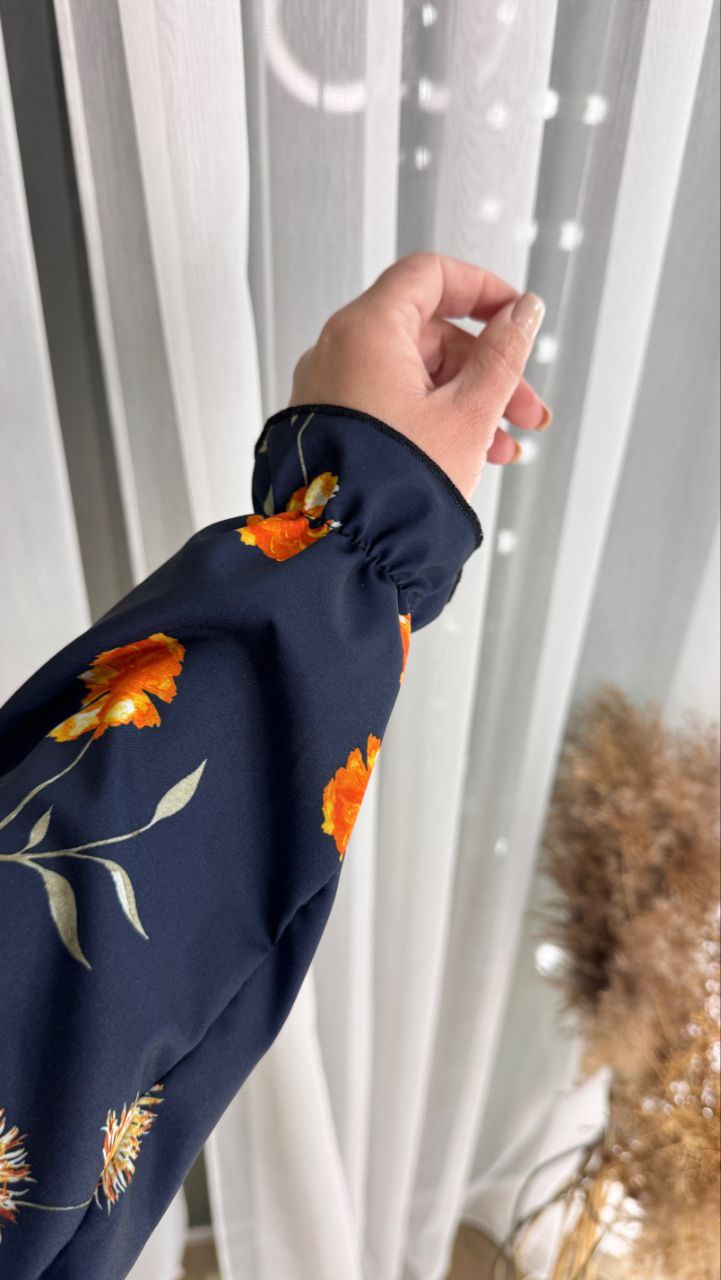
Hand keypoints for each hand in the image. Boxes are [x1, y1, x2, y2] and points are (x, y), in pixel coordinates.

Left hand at [290, 252, 550, 499]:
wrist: (344, 550)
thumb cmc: (396, 482)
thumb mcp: (469, 413)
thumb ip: (502, 355)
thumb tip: (523, 313)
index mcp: (366, 330)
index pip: (429, 277)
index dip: (481, 289)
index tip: (515, 315)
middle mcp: (338, 352)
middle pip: (429, 335)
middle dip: (487, 371)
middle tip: (525, 411)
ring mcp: (330, 390)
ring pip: (414, 377)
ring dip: (467, 403)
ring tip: (503, 448)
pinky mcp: (331, 424)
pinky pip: (389, 405)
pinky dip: (431, 419)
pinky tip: (468, 455)